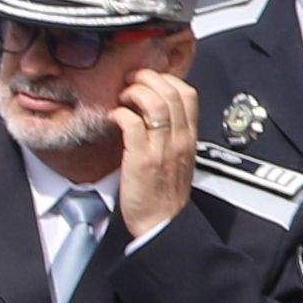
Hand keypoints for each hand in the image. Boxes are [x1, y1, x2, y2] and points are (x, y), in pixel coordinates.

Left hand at [109, 66, 199, 240]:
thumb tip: (152, 110)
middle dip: (147, 78)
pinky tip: (114, 116)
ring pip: (154, 102)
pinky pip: (132, 123)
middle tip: (130, 81)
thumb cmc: (165, 194)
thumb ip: (171, 134)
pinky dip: (121, 113)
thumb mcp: (178, 159)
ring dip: (134, 92)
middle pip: (170, 91)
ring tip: (122, 97)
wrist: (161, 225)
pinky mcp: (141, 159)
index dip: (166, 79)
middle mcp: (179, 139)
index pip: (188, 93)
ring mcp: (161, 148)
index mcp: (189, 138)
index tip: (149, 81)